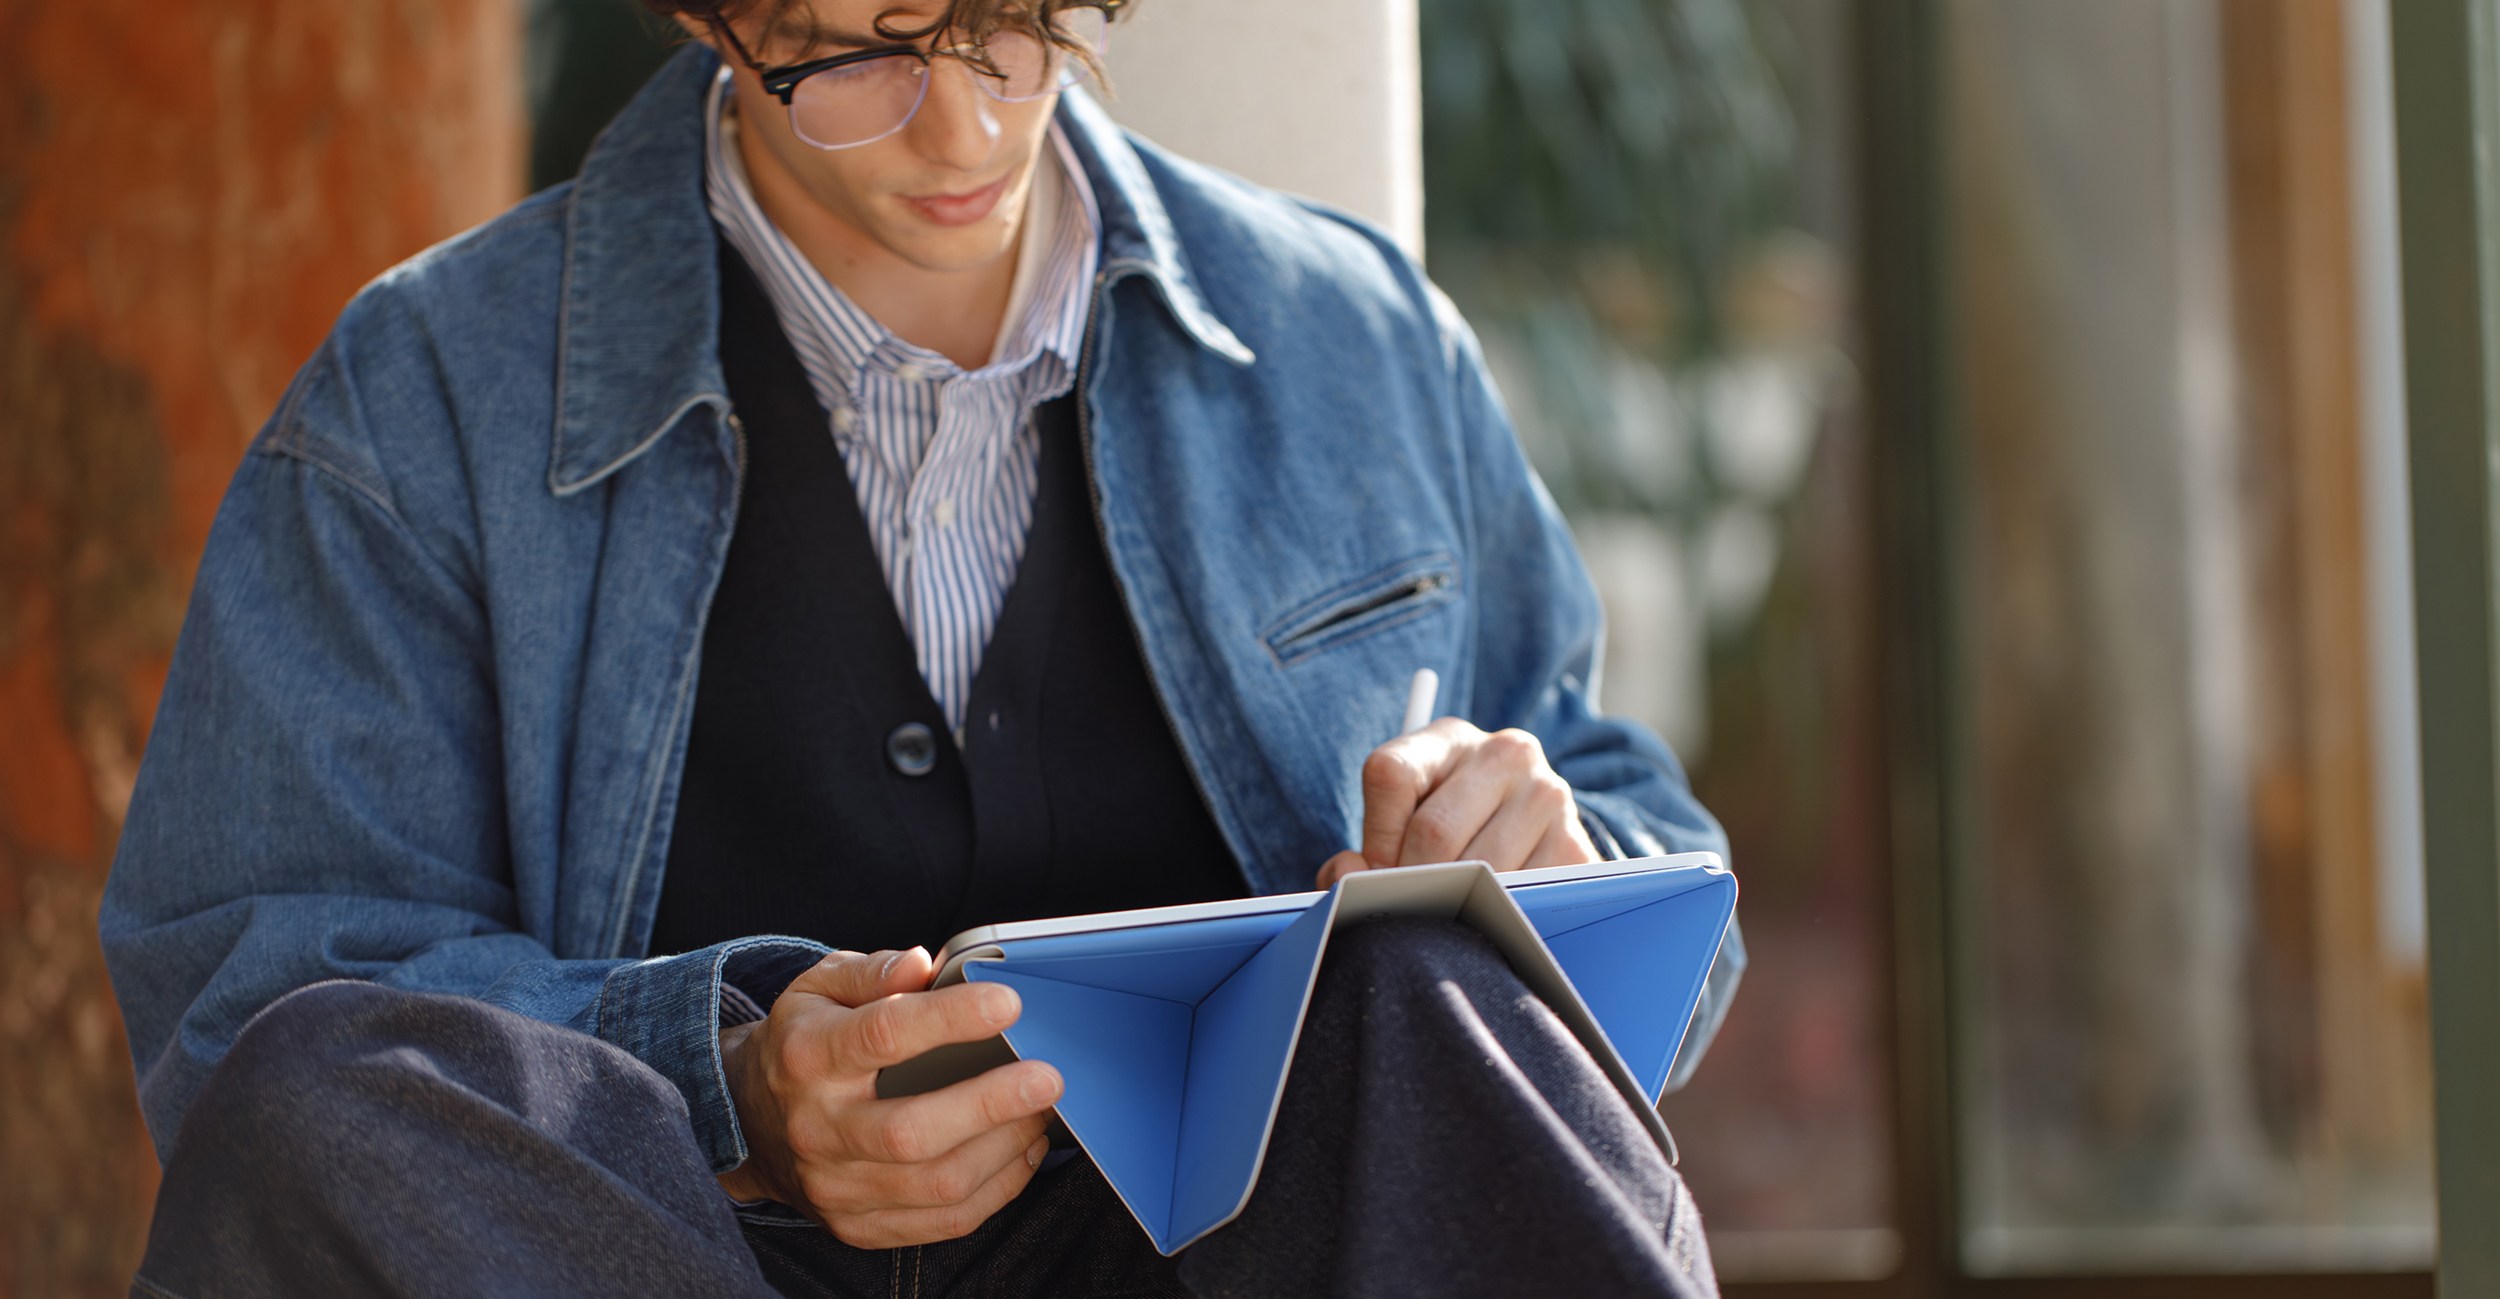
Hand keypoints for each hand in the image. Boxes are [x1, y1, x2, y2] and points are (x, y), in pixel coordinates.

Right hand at [716, 947, 1061, 1246]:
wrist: (748, 1120)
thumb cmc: (802, 1042)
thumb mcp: (819, 988)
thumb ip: (872, 971)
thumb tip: (922, 965)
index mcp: (808, 1057)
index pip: (883, 1034)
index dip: (950, 1018)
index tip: (1007, 1003)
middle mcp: (818, 1128)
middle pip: (911, 1131)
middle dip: (991, 1104)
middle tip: (1047, 1077)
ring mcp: (836, 1186)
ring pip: (936, 1184)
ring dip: (1004, 1149)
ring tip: (1041, 1111)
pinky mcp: (858, 1225)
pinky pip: (942, 1222)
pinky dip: (997, 1190)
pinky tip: (1021, 1152)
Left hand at [1314, 717, 1599, 887]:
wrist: (1533, 838)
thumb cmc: (1448, 832)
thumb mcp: (1402, 825)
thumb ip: (1362, 853)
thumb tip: (1345, 877)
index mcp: (1447, 739)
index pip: (1391, 775)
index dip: (1373, 837)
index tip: (1373, 870)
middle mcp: (1505, 753)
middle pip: (1433, 830)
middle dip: (1410, 881)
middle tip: (1408, 905)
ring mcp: (1548, 795)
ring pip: (1477, 868)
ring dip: (1453, 902)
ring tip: (1448, 909)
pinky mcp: (1576, 846)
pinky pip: (1521, 894)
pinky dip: (1496, 914)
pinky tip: (1489, 912)